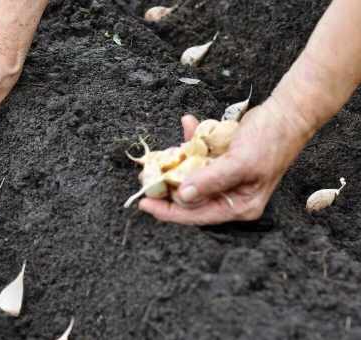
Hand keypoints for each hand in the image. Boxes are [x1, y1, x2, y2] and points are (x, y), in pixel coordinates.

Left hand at [138, 99, 312, 224]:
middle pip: (189, 198)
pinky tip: (188, 124)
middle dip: (166, 186)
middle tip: (145, 177)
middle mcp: (230, 195)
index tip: (145, 203)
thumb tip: (183, 196)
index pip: (197, 215)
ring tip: (157, 156)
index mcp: (239, 205)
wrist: (287, 112)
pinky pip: (198, 155)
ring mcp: (224, 178)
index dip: (168, 211)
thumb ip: (211, 180)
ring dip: (175, 163)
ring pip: (190, 176)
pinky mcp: (220, 160)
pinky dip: (190, 141)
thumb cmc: (271, 140)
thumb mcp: (240, 163)